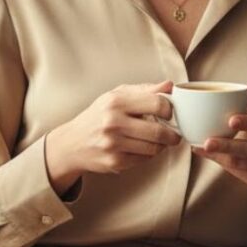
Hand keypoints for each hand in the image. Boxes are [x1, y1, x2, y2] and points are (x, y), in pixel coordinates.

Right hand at [45, 81, 180, 194]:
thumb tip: (170, 85)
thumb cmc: (98, 116)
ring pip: (154, 148)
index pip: (157, 104)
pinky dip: (149, 155)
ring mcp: (113, 144)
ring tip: (160, 141)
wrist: (71, 143)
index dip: (170, 110)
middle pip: (158, 131)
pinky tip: (144, 148)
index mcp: (116, 102)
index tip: (170, 114)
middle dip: (172, 134)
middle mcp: (113, 122)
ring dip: (162, 146)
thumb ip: (145, 90)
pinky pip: (144, 159)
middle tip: (174, 134)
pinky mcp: (114, 162)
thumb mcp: (117, 96)